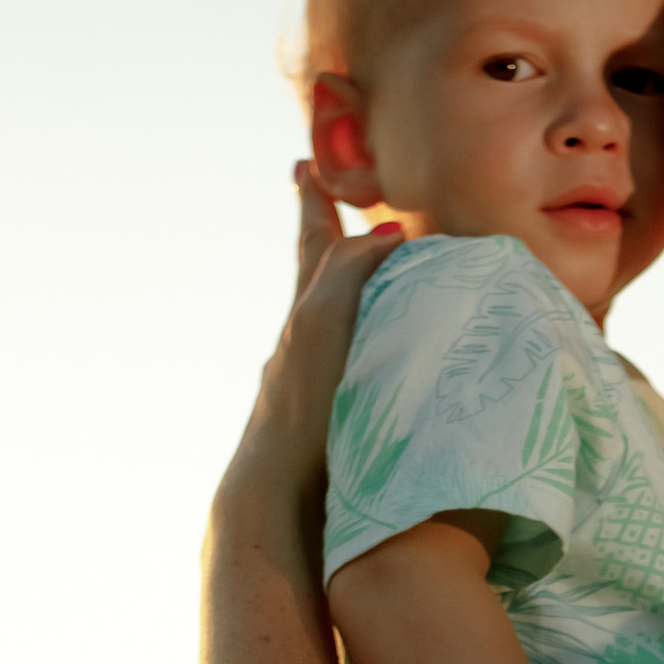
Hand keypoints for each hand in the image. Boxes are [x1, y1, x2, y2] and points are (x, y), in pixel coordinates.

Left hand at [212, 168, 401, 548]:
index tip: (304, 168)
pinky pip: (353, 368)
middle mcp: (304, 346)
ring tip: (369, 281)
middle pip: (315, 277)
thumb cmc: (301, 410)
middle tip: (313, 193)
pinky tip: (384, 366)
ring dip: (350, 296)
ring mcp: (314, 387)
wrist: (279, 495)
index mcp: (306, 316)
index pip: (314, 246)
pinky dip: (367, 349)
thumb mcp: (322, 321)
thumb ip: (348, 270)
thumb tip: (385, 235)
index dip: (314, 205)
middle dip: (320, 236)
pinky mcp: (333, 426)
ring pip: (333, 324)